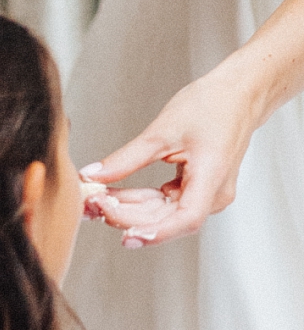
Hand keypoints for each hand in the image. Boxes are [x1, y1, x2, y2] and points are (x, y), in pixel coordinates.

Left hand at [80, 63, 259, 247]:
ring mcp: (206, 195)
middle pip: (166, 219)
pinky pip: (163, 203)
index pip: (186, 219)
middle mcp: (213, 195)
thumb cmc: (212, 104)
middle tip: (91, 206)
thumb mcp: (163, 130)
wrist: (239, 93)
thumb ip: (126, 159)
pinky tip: (112, 196)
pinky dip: (138, 200)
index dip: (156, 233)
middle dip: (126, 216)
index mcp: (213, 179)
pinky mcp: (196, 190)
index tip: (127, 236)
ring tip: (95, 200)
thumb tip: (91, 177)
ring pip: (160, 213)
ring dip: (127, 209)